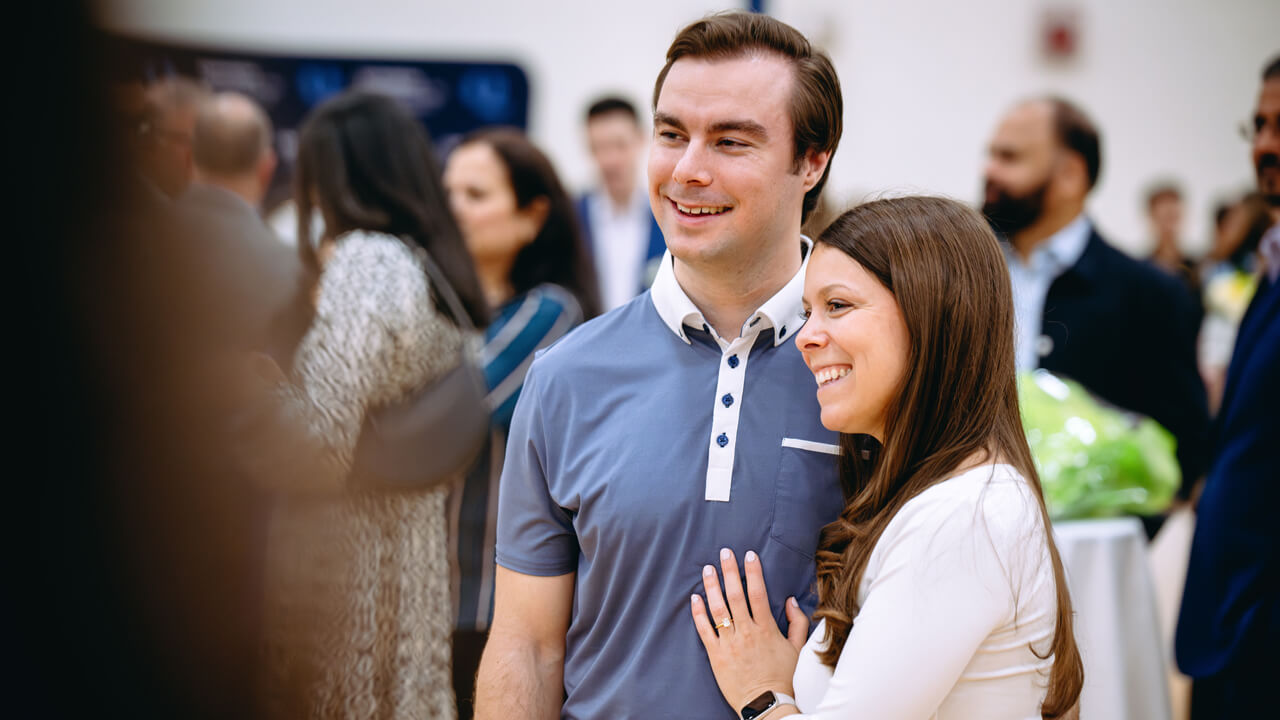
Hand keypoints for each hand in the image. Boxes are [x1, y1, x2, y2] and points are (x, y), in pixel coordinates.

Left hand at [691, 548, 808, 713]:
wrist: (766, 704)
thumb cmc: (782, 676)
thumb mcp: (797, 648)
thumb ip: (797, 622)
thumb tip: (790, 600)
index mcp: (766, 628)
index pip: (758, 593)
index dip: (753, 571)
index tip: (749, 555)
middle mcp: (746, 632)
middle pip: (736, 595)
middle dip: (730, 571)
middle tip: (724, 552)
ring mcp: (729, 643)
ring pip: (718, 608)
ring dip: (712, 586)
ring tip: (707, 569)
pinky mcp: (716, 654)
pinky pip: (704, 630)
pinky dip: (698, 613)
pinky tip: (695, 598)